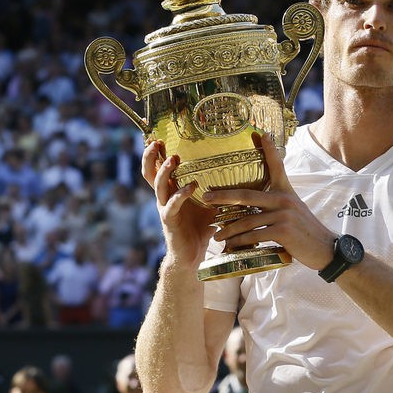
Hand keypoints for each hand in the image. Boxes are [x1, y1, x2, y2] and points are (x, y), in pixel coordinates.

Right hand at [141, 139, 216, 266]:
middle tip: (156, 142)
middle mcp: (165, 197)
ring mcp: (165, 208)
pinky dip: (181, 194)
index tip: (158, 136)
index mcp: (171, 191)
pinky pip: (172, 204)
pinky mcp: (170, 221)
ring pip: (158, 185)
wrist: (193, 256)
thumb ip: (219, 189)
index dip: (155, 153)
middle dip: (150, 157)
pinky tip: (192, 186)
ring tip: (172, 159)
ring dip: (164, 171)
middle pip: (149, 173)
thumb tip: (242, 173)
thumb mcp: (211, 204)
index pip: (157, 168)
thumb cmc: (202, 228)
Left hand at [202, 133, 334, 270]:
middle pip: (246, 195)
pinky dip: (240, 241)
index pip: (277, 166)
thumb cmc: (305, 230)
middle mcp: (284, 199)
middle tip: (206, 196)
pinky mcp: (283, 231)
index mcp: (286, 191)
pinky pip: (254, 235)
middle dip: (223, 196)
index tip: (261, 134)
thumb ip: (277, 202)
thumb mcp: (294, 209)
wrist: (325, 248)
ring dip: (228, 229)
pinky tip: (230, 245)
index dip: (269, 149)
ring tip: (216, 235)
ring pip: (247, 220)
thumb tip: (256, 202)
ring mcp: (283, 214)